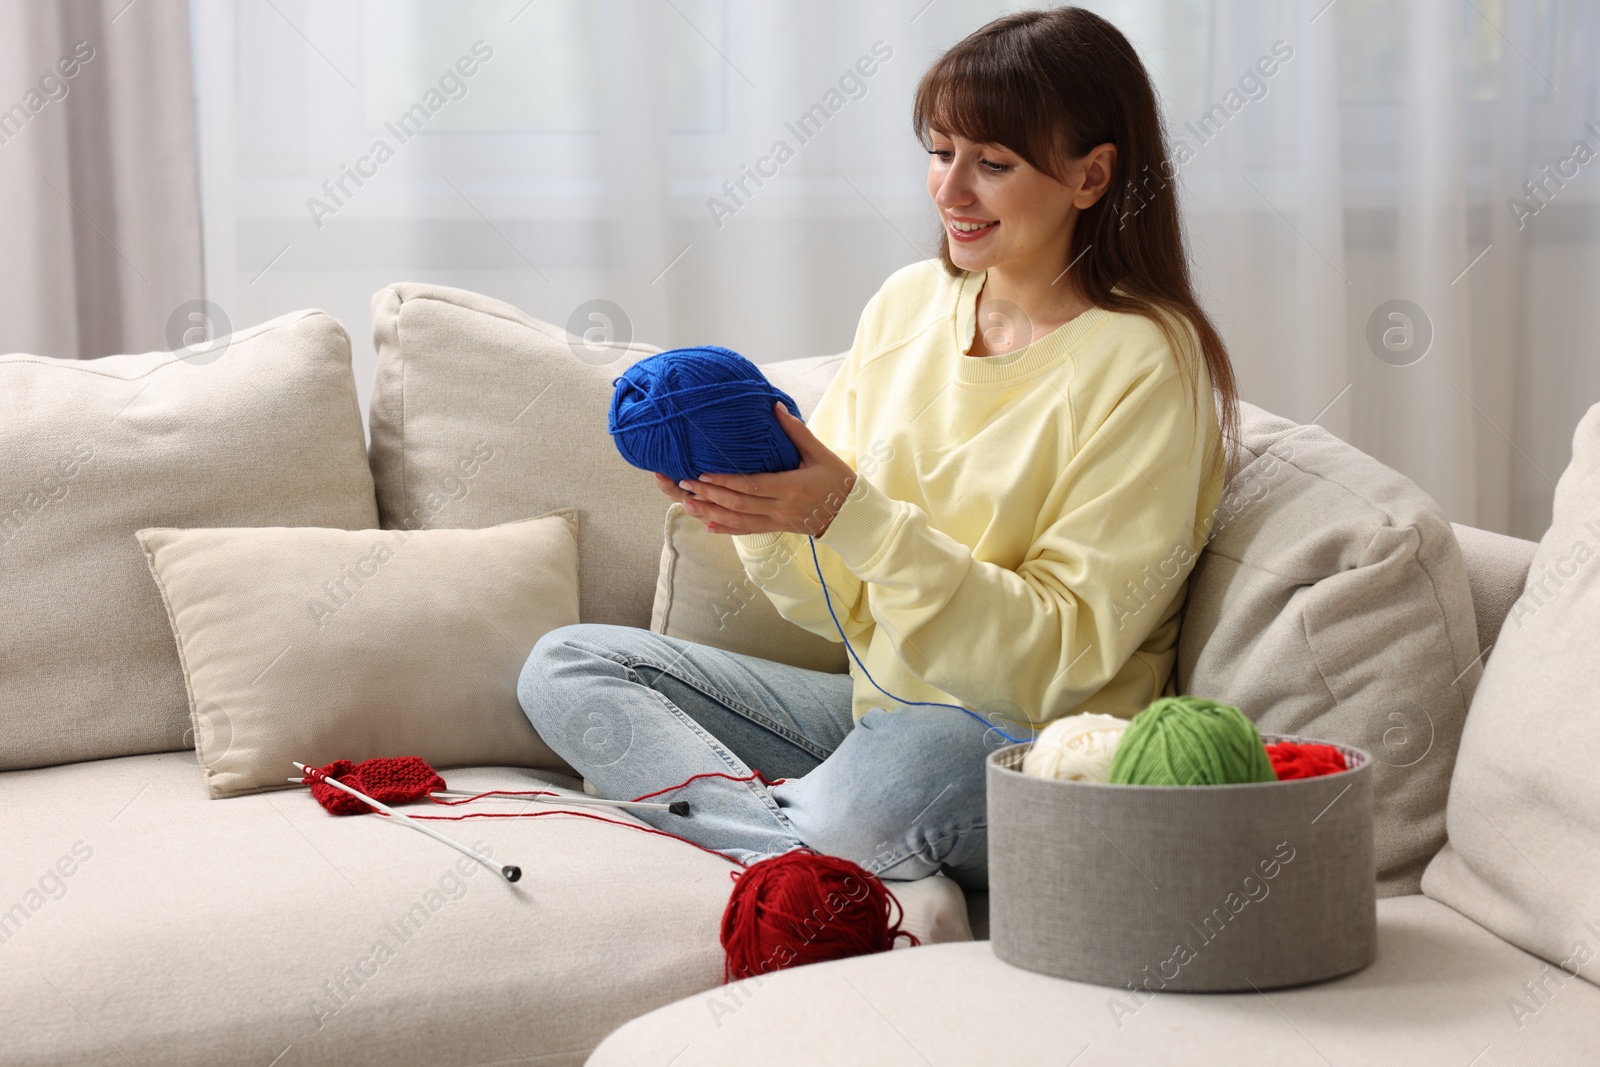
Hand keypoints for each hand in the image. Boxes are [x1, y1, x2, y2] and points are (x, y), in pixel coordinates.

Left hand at [651, 402, 856, 535]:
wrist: (851, 513)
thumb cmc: (837, 479)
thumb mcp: (820, 453)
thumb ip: (796, 431)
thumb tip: (775, 407)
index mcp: (791, 487)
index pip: (752, 486)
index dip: (726, 482)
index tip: (703, 474)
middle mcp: (782, 508)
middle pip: (740, 504)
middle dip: (710, 495)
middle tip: (685, 485)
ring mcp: (778, 521)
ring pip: (739, 521)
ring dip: (711, 513)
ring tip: (687, 505)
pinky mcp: (777, 529)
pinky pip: (748, 531)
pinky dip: (726, 529)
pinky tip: (708, 526)